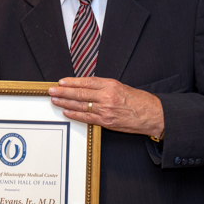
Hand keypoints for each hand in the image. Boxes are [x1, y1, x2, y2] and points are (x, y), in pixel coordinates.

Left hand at [48, 76, 164, 137]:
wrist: (152, 115)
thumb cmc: (138, 100)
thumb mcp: (121, 86)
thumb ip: (103, 86)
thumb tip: (85, 86)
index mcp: (111, 84)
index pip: (86, 82)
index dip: (71, 82)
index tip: (61, 82)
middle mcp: (107, 96)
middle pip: (80, 93)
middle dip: (63, 92)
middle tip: (51, 90)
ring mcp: (106, 110)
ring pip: (80, 105)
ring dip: (65, 103)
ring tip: (55, 100)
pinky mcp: (106, 121)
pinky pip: (86, 118)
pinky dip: (74, 115)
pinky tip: (66, 112)